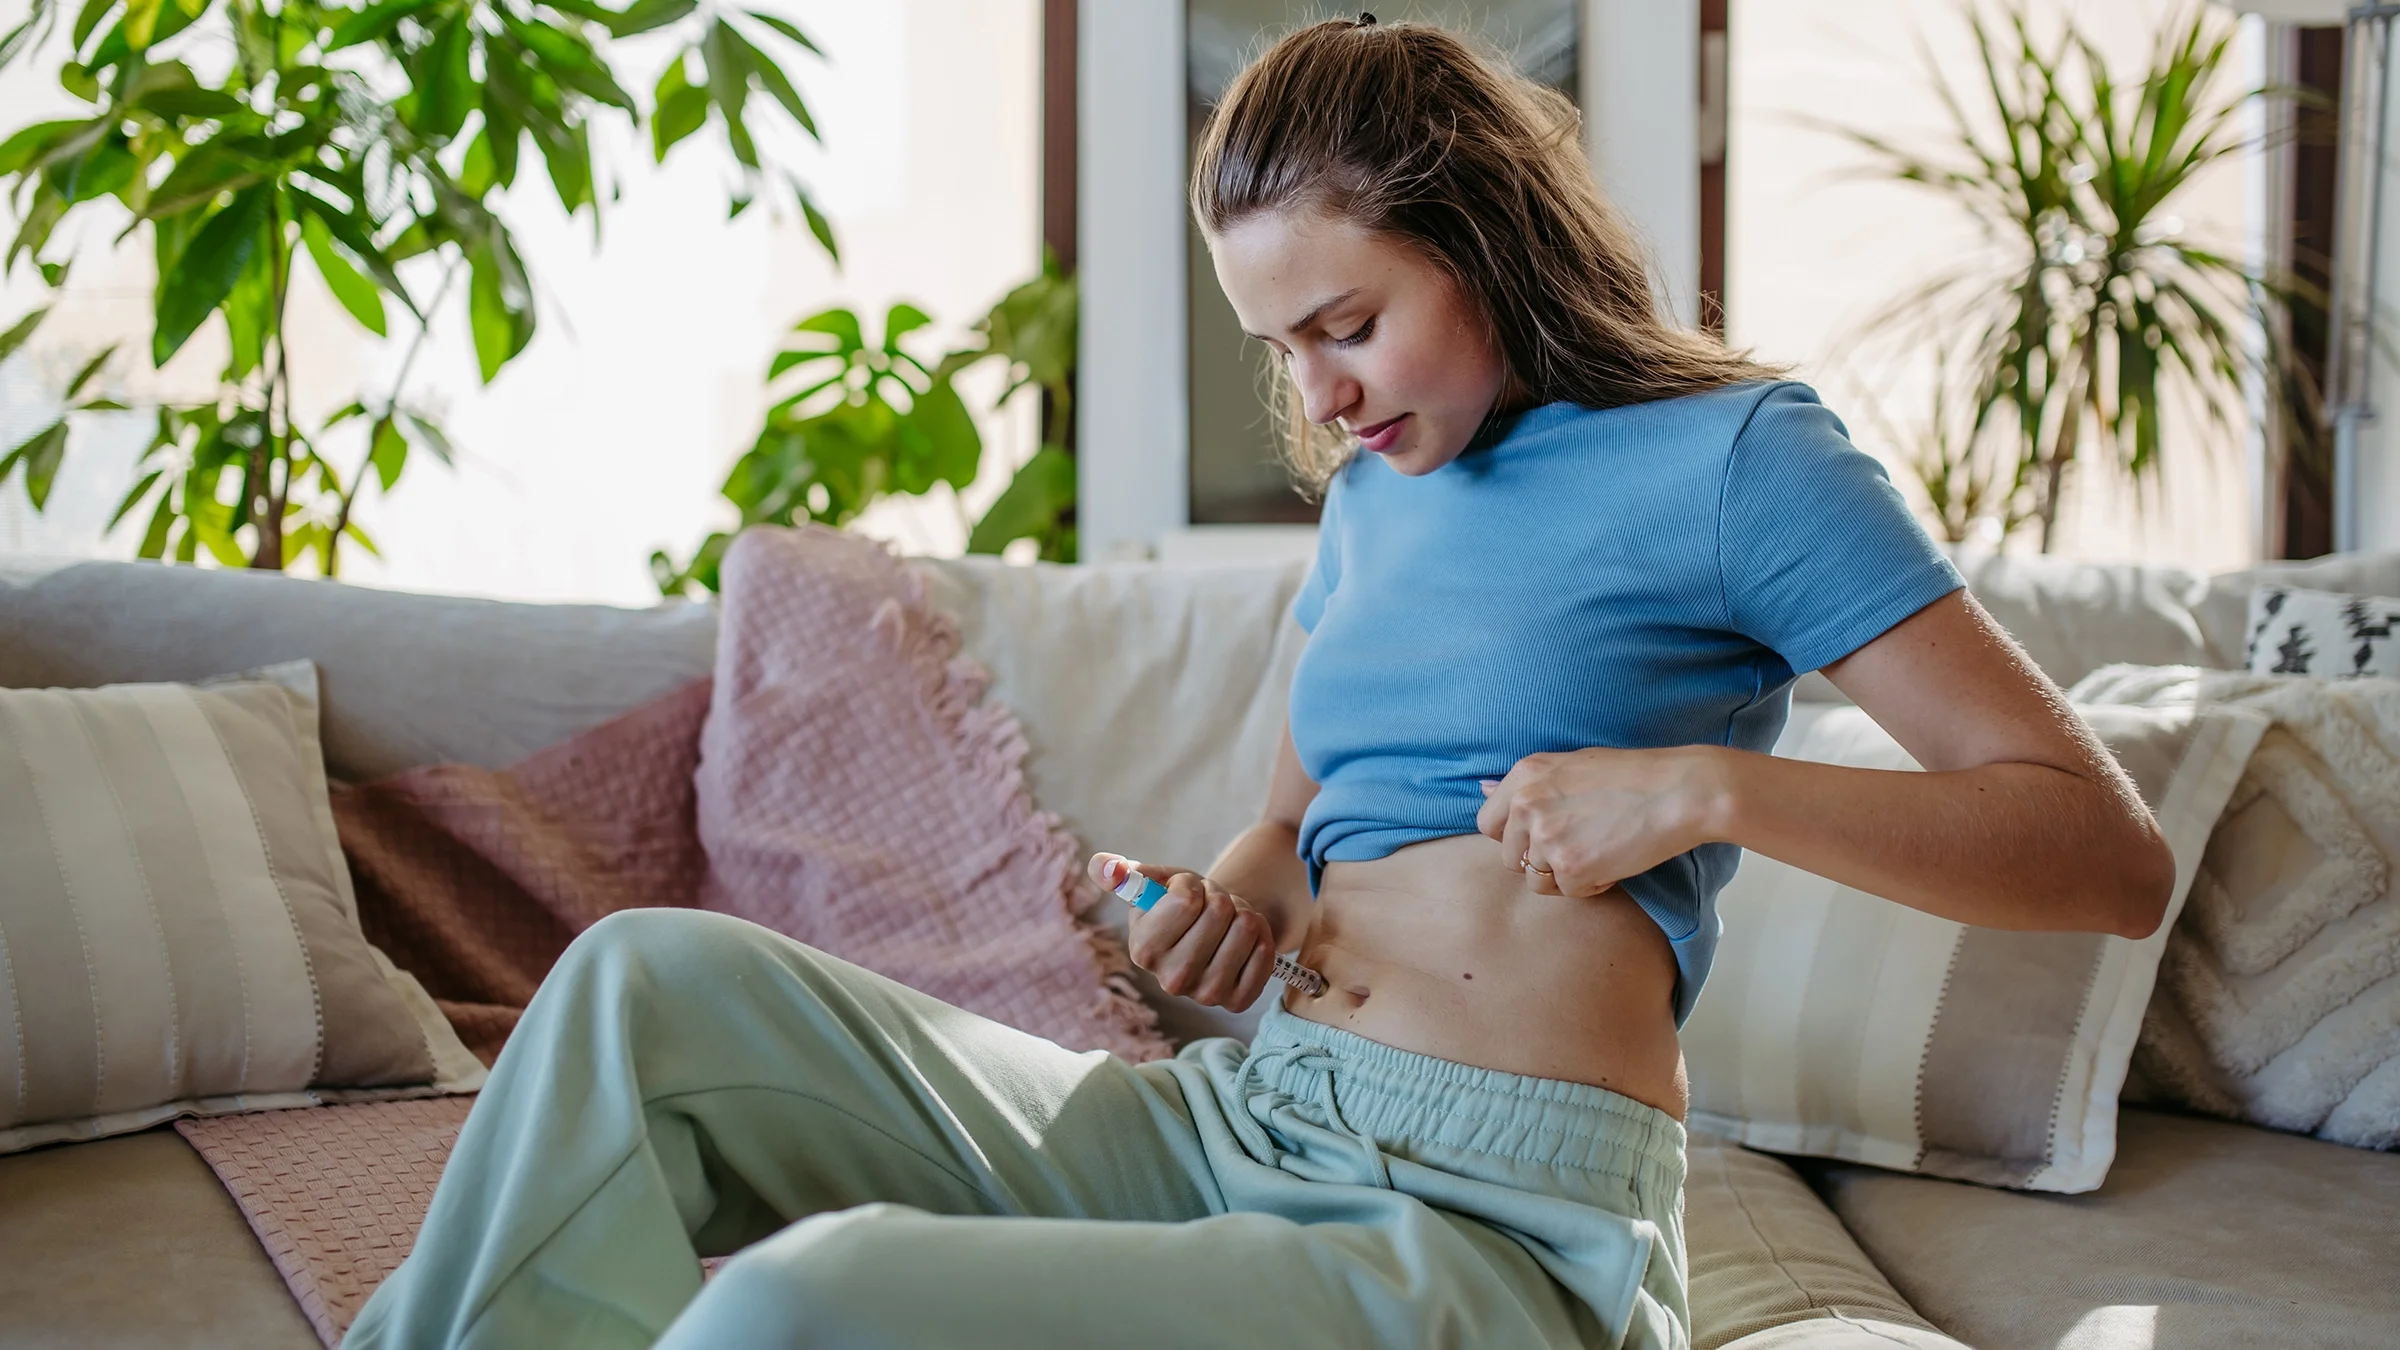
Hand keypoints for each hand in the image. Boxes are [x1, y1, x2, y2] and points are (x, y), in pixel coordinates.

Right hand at [1088, 854, 1279, 1010]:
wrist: (1213, 931)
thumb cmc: (1180, 904)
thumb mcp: (1153, 883)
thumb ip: (1122, 873)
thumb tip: (1104, 866)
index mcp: (1143, 950)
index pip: (1186, 898)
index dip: (1191, 884)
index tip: (1187, 891)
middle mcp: (1171, 980)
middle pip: (1219, 911)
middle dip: (1219, 897)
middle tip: (1211, 906)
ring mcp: (1205, 995)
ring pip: (1246, 927)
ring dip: (1243, 912)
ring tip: (1227, 921)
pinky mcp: (1236, 1002)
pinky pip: (1265, 952)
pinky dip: (1261, 936)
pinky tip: (1245, 940)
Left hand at [1474, 747, 1731, 898]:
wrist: (1679, 791)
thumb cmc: (1633, 775)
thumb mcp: (1571, 764)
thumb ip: (1527, 783)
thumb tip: (1481, 788)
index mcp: (1524, 776)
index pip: (1487, 824)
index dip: (1512, 837)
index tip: (1538, 838)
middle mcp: (1526, 805)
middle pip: (1510, 858)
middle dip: (1541, 860)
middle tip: (1580, 844)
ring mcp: (1546, 838)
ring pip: (1537, 880)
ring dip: (1565, 875)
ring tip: (1599, 850)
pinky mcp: (1571, 867)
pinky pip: (1570, 892)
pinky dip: (1593, 884)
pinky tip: (1615, 860)